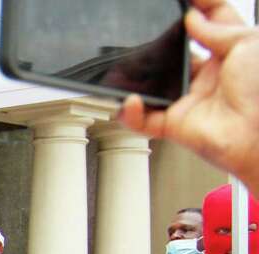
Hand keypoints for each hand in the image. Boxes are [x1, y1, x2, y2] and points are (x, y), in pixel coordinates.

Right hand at [119, 0, 258, 194]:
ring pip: (153, 87)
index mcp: (231, 54)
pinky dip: (131, 113)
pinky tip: (131, 100)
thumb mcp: (249, 42)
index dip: (198, 6)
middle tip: (145, 30)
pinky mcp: (175, 125)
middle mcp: (208, 77)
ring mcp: (189, 101)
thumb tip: (192, 18)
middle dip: (157, 43)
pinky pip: (144, 120)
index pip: (211, 23)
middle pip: (173, 54)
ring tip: (124, 67)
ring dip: (135, 79)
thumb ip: (218, 26)